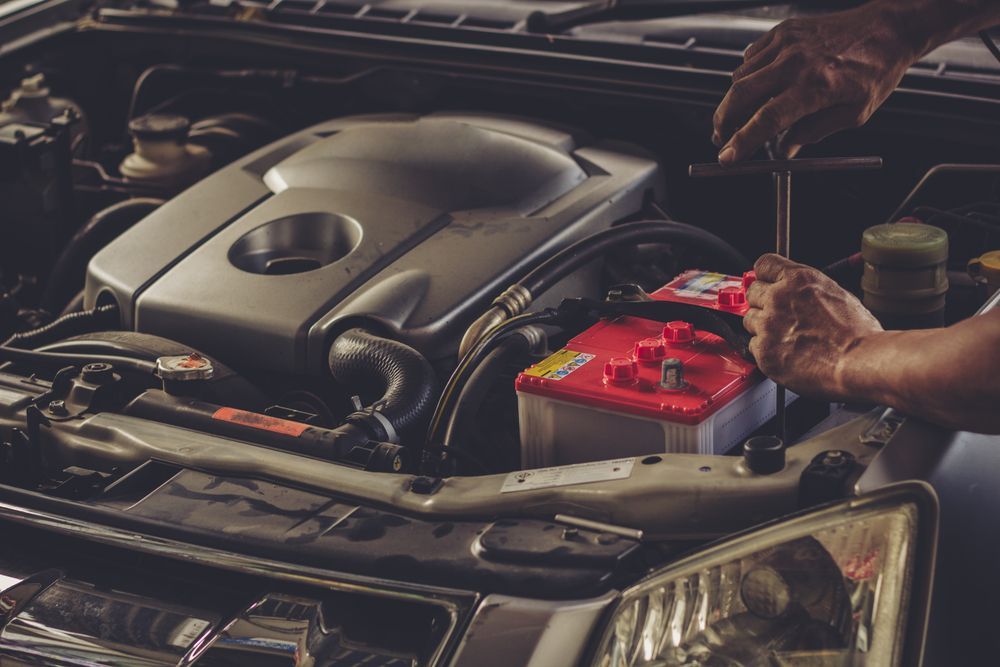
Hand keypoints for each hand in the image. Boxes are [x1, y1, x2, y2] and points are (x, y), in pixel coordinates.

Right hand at [712, 2, 923, 163]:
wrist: (887, 29)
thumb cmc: (875, 69)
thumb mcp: (853, 114)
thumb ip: (813, 133)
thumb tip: (784, 149)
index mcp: (816, 86)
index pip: (766, 119)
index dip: (742, 142)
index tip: (727, 157)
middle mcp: (796, 61)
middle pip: (740, 95)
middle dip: (723, 122)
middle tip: (722, 138)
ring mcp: (786, 43)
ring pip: (740, 77)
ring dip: (734, 102)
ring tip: (743, 115)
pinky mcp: (783, 31)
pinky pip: (750, 57)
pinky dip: (746, 76)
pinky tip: (759, 87)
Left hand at [743, 254, 882, 399]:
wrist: (859, 363)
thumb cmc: (858, 334)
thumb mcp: (836, 293)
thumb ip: (807, 289)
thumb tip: (797, 291)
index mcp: (798, 279)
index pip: (764, 265)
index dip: (765, 276)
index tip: (766, 283)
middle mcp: (778, 298)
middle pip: (753, 292)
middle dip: (763, 302)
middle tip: (780, 316)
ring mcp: (768, 325)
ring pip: (750, 320)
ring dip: (762, 327)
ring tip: (787, 338)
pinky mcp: (763, 351)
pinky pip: (753, 346)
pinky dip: (766, 350)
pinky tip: (786, 353)